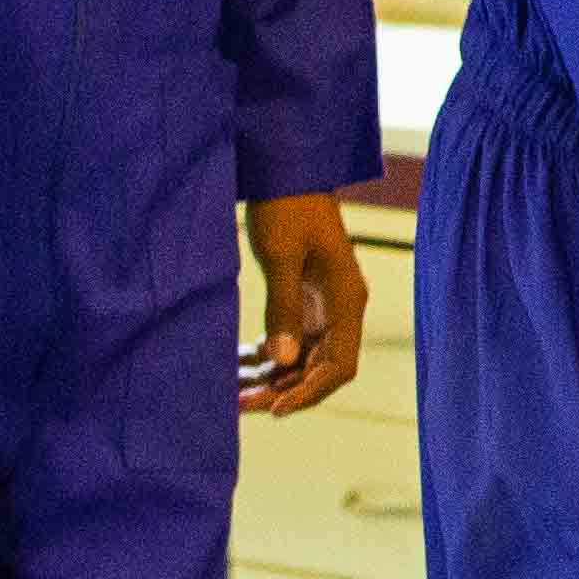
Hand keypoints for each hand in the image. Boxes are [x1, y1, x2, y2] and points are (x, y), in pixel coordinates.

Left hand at [241, 192, 368, 414]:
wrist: (285, 170)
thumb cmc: (287, 205)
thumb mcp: (282, 256)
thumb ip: (283, 308)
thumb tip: (282, 361)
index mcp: (347, 300)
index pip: (340, 366)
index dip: (309, 393)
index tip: (273, 408)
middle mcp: (340, 309)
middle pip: (318, 369)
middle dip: (281, 390)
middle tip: (238, 403)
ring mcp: (321, 307)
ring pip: (299, 359)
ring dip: (269, 378)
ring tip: (231, 392)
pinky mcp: (302, 301)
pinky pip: (286, 341)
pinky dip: (263, 356)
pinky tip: (235, 364)